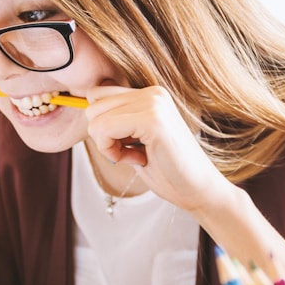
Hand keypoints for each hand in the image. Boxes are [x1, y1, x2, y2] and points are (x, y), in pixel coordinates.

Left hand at [85, 83, 232, 212]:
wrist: (199, 191)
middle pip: (92, 104)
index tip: (126, 146)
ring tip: (136, 156)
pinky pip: (104, 128)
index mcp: (150, 94)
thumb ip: (116, 123)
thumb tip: (84, 109)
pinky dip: (111, 151)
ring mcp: (154, 103)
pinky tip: (137, 159)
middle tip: (131, 153)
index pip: (98, 95)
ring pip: (95, 117)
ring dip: (107, 144)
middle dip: (103, 135)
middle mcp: (152, 92)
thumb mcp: (135, 141)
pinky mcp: (153, 119)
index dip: (103, 126)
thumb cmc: (168, 171)